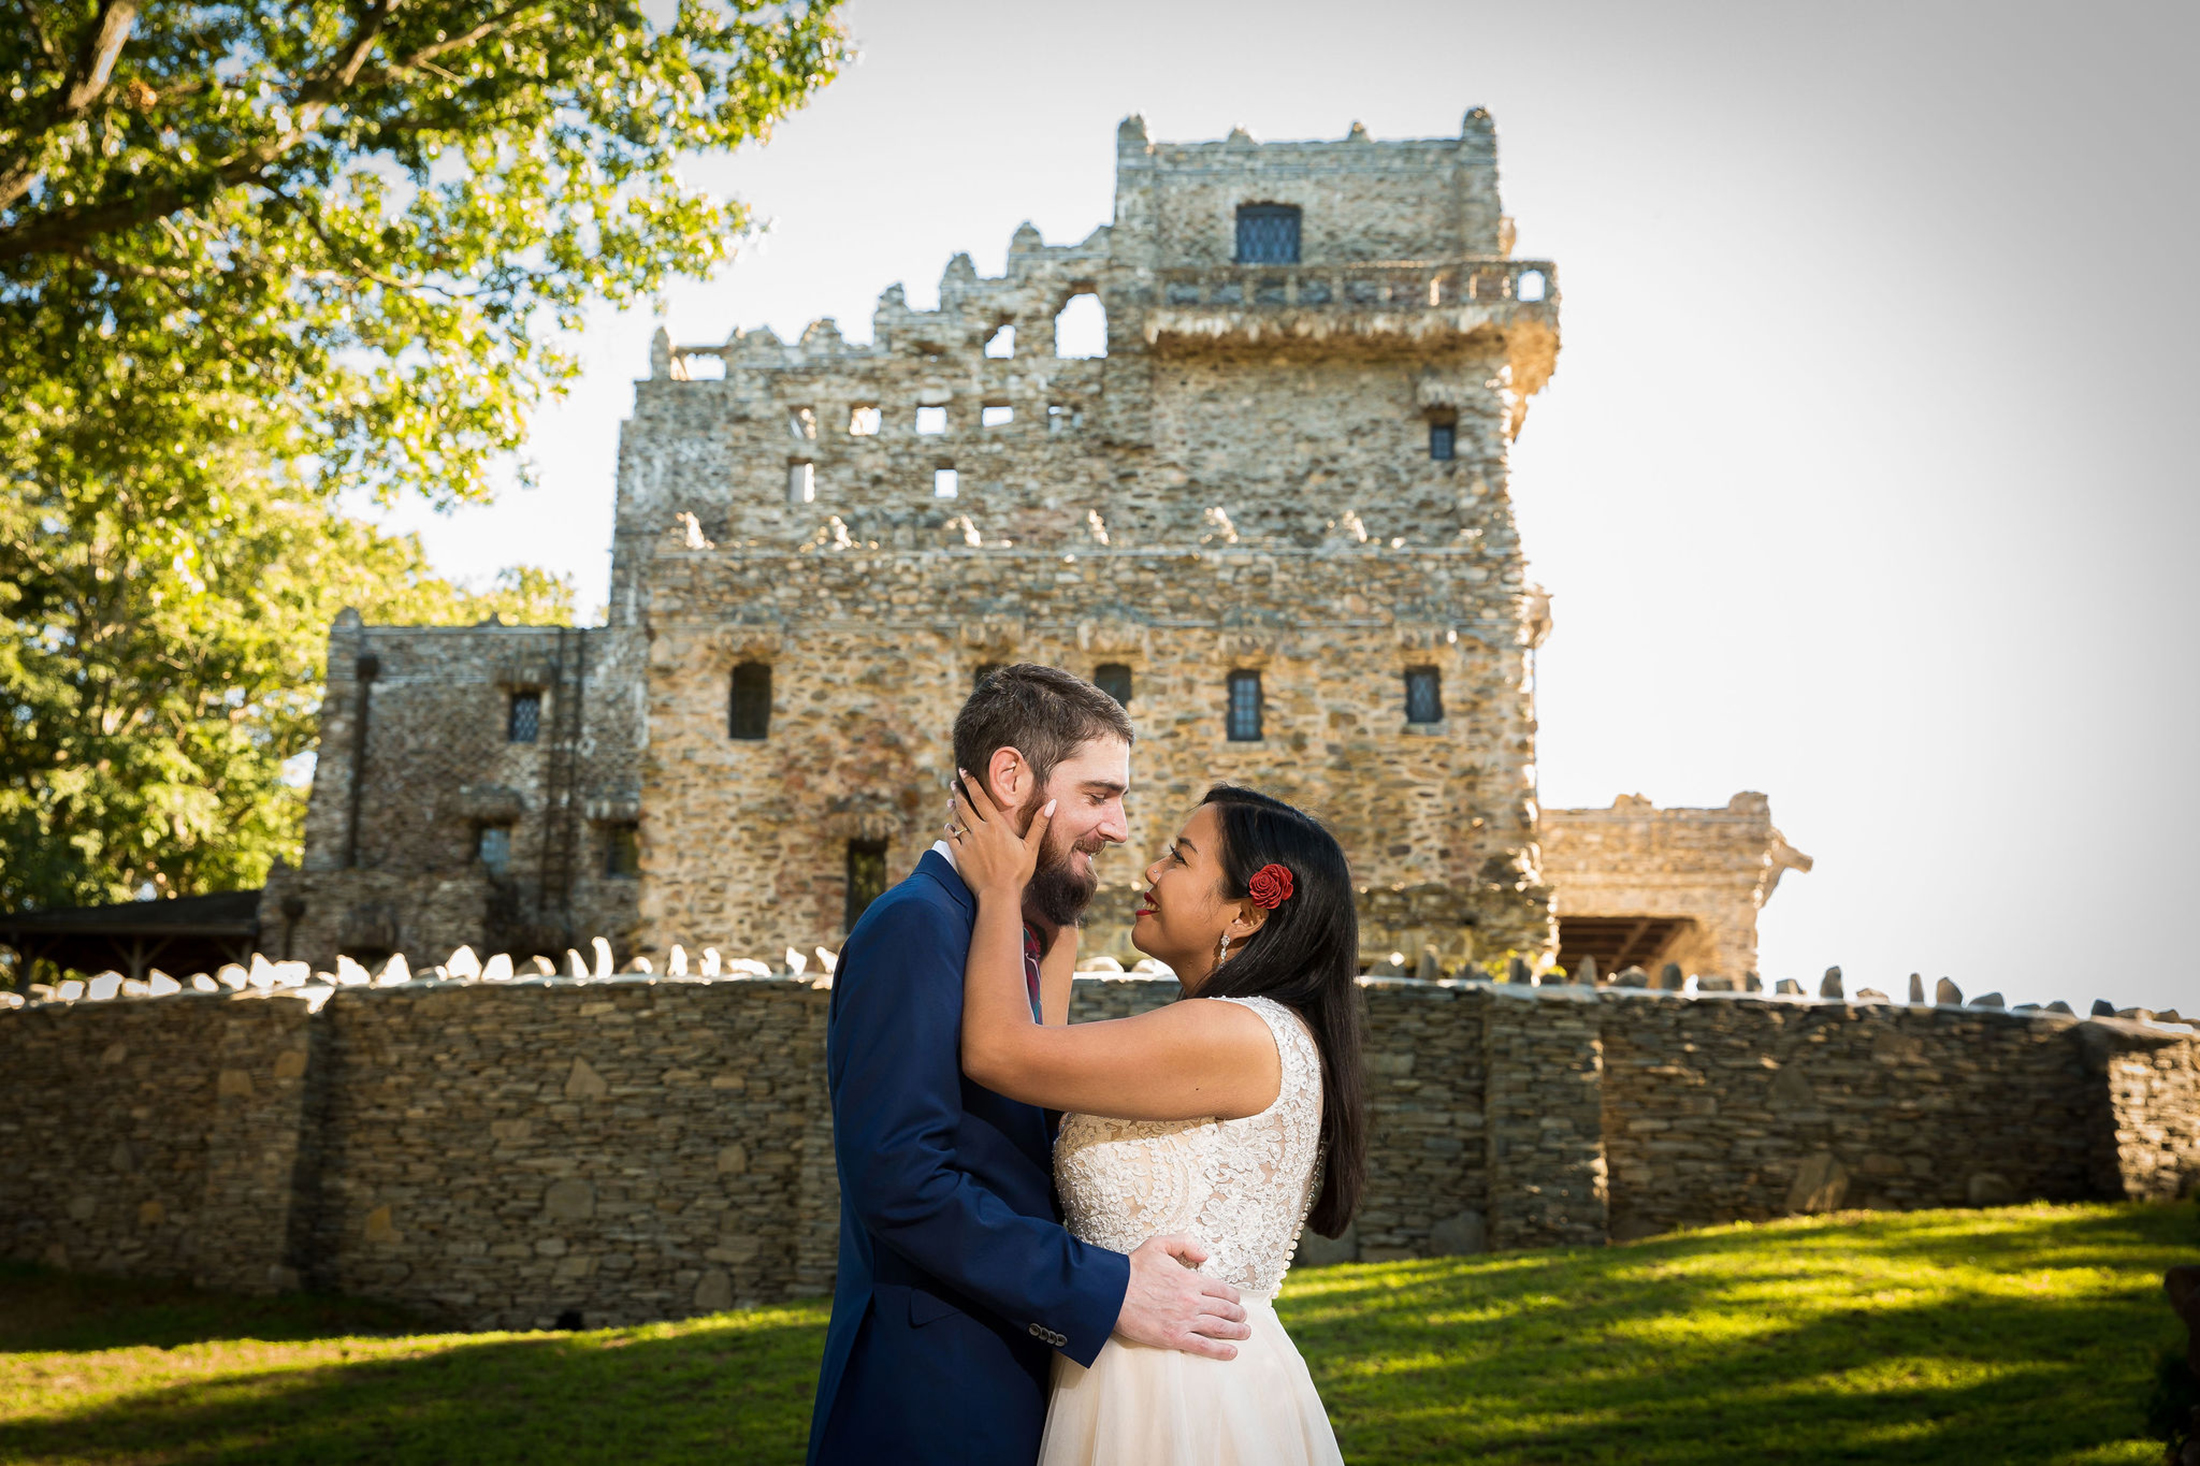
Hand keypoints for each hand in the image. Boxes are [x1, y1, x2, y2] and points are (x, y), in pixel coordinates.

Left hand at [950, 769, 1051, 906]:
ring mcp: (967, 843)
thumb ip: (1039, 824)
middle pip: (964, 806)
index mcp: (996, 826)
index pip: (980, 798)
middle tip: (953, 783)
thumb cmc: (1018, 872)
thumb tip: (1052, 804)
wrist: (999, 894)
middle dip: (958, 792)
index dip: (971, 783)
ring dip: (953, 809)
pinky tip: (949, 826)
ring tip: (950, 801)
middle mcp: (979, 831)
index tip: (963, 771)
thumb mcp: (1031, 847)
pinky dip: (949, 830)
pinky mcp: (959, 855)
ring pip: (957, 820)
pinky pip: (951, 837)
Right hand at [1114, 1234, 1248, 1359]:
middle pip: (1225, 1309)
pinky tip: (1232, 1352)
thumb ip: (1185, 1243)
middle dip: (1238, 1315)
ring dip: (1236, 1332)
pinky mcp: (1174, 1337)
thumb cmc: (1133, 1268)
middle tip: (1244, 1319)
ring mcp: (1185, 1321)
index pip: (1222, 1289)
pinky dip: (1220, 1351)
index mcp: (1191, 1280)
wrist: (1112, 1293)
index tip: (1237, 1301)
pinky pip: (1203, 1346)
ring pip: (1219, 1328)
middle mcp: (1192, 1301)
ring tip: (1245, 1334)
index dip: (1233, 1296)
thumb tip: (1205, 1255)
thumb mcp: (1158, 1244)